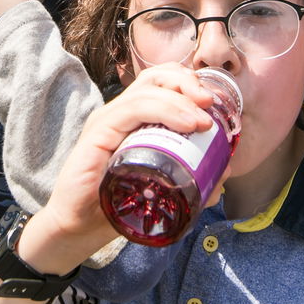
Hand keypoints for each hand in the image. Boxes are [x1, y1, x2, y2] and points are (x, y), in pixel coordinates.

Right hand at [38, 65, 216, 248]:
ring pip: (148, 90)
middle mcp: (120, 113)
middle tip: (212, 103)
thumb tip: (224, 168)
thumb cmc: (115, 206)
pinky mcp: (98, 132)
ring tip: (204, 122)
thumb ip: (191, 176)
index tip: (215, 104)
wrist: (78, 227)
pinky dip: (164, 110)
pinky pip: (132, 109)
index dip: (190, 83)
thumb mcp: (160, 186)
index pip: (162, 82)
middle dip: (189, 82)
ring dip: (183, 100)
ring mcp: (107, 120)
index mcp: (133, 118)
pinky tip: (187, 124)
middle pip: (157, 76)